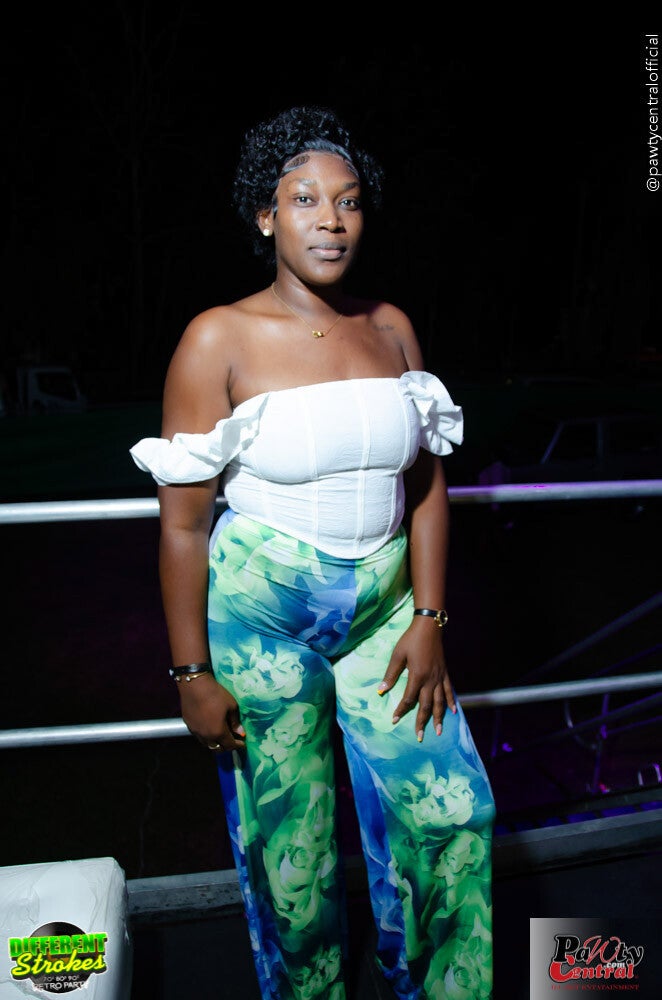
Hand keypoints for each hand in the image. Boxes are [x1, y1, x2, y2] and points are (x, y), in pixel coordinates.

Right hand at [178, 674, 245, 752]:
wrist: (194, 686)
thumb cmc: (216, 695)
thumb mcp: (231, 706)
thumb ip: (235, 721)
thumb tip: (240, 732)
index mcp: (218, 732)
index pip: (230, 745)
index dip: (238, 745)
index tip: (243, 743)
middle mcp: (206, 736)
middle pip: (217, 748)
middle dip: (226, 747)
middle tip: (232, 741)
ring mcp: (196, 732)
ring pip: (207, 744)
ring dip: (215, 743)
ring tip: (220, 736)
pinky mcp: (189, 726)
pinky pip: (199, 737)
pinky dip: (206, 737)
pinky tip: (209, 729)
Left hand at [378, 618, 456, 739]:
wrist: (429, 627)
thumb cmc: (410, 640)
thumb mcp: (397, 655)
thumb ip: (390, 674)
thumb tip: (381, 691)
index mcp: (417, 676)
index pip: (408, 699)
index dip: (401, 710)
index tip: (395, 720)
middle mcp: (430, 680)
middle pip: (426, 705)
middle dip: (422, 722)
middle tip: (420, 736)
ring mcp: (439, 677)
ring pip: (440, 701)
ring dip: (438, 717)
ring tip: (439, 731)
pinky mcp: (445, 673)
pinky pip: (449, 690)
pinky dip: (451, 701)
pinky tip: (453, 712)